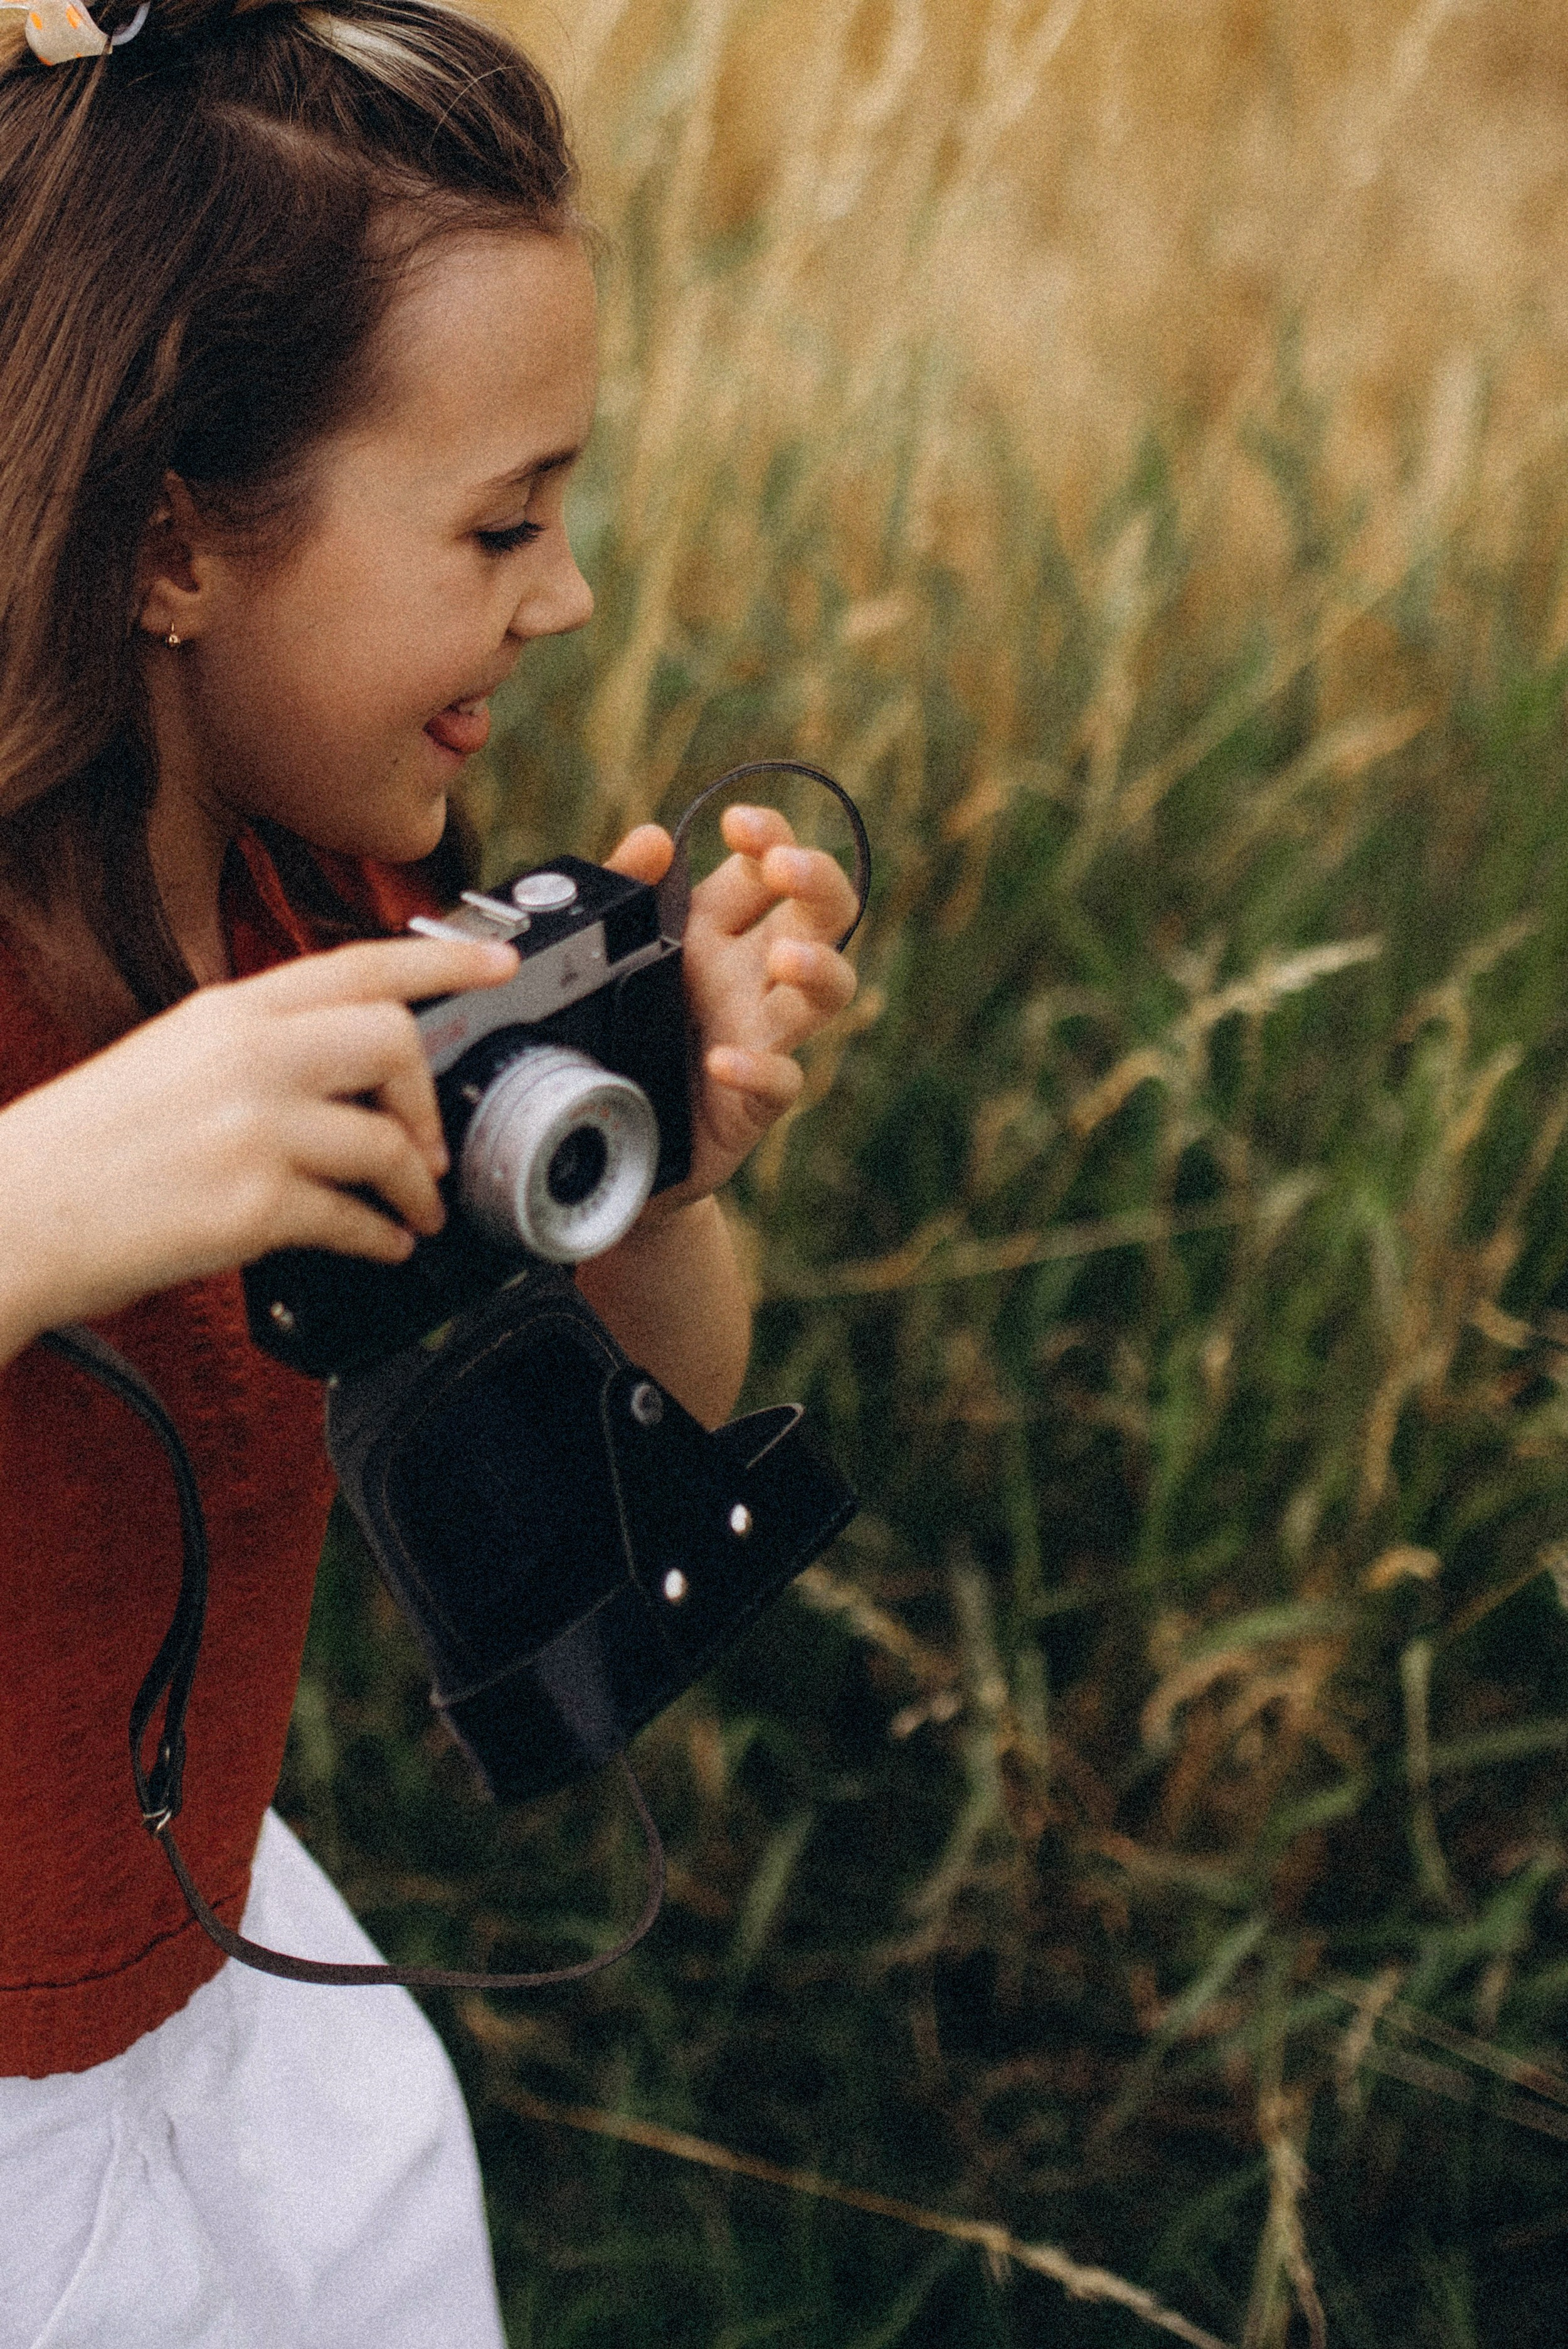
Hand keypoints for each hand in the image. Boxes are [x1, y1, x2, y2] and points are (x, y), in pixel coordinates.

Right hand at [0, 933, 518, 1359]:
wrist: (13, 1210)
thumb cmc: (87, 1146)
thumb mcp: (172, 1058)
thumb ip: (257, 1048)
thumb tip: (344, 1066)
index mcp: (228, 1013)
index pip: (357, 963)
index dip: (442, 960)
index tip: (497, 964)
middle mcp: (247, 1056)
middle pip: (394, 1042)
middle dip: (426, 1100)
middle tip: (427, 1145)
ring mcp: (252, 1128)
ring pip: (387, 1141)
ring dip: (418, 1188)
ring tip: (415, 1211)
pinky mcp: (253, 1205)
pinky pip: (356, 1220)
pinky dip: (384, 1240)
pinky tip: (382, 1246)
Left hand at [606, 804, 858, 1206]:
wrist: (606, 1129)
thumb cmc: (617, 1031)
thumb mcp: (607, 950)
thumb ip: (626, 889)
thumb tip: (655, 838)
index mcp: (718, 928)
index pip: (768, 864)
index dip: (770, 835)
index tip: (737, 825)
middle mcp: (753, 974)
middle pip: (823, 915)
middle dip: (817, 881)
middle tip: (786, 867)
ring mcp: (763, 1034)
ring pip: (827, 994)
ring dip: (818, 969)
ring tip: (784, 961)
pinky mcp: (754, 1100)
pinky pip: (781, 1081)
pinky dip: (760, 1069)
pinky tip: (722, 1060)